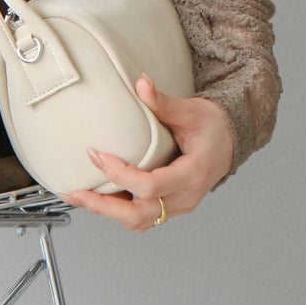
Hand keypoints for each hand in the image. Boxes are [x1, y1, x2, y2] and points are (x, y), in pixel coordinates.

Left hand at [60, 75, 235, 231]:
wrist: (229, 142)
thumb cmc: (212, 127)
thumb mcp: (191, 110)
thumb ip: (163, 102)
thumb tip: (141, 83)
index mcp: (191, 174)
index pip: (151, 186)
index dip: (121, 174)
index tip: (99, 156)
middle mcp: (185, 197)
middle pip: (140, 215)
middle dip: (104, 206)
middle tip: (76, 192)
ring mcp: (178, 206)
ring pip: (139, 221)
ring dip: (107, 212)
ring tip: (79, 196)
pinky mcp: (169, 207)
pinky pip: (142, 216)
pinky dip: (118, 211)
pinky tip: (99, 197)